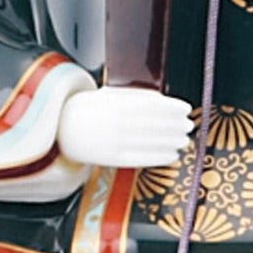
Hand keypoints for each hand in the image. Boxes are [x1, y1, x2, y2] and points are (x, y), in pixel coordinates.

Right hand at [57, 86, 192, 166]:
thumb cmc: (92, 107)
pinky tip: (171, 155)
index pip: (150, 105)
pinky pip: (138, 159)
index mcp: (114, 103)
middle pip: (152, 124)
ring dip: (170, 142)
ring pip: (147, 142)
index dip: (170, 108)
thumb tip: (162, 99)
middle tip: (189, 125)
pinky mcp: (111, 158)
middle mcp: (114, 123)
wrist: (63, 127)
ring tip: (184, 140)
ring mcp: (112, 142)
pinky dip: (158, 157)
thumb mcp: (109, 93)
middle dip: (174, 125)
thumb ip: (134, 95)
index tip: (185, 108)